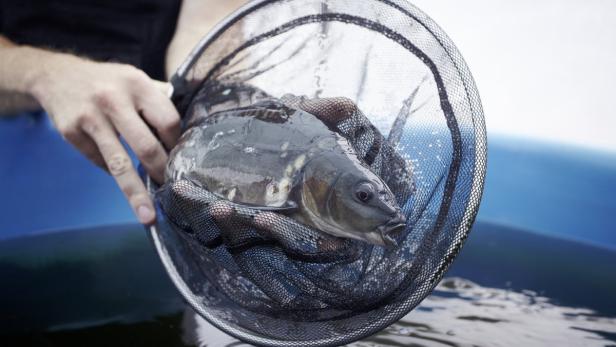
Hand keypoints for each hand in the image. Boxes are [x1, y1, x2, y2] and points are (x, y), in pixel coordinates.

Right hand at [30, 55, 179, 224]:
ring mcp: (90, 117)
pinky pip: (99, 162)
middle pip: (147, 146)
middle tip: (174, 192)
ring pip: (119, 164)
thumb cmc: (109, 83)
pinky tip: (117, 169)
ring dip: (136, 193)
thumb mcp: (136, 80)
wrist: (56, 75)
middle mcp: (114, 99)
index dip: (177, 144)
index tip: (182, 160)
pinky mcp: (71, 132)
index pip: (168, 121)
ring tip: (148, 215)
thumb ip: (160, 101)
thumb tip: (187, 134)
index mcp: (138, 84)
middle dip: (163, 173)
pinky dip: (111, 170)